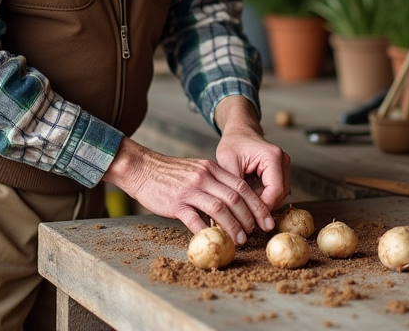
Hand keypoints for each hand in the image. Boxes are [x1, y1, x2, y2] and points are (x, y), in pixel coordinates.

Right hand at [102, 137, 272, 245]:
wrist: (142, 168)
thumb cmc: (170, 173)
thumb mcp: (197, 170)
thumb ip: (214, 182)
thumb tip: (234, 203)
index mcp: (211, 169)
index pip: (241, 186)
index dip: (257, 204)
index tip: (266, 219)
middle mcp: (204, 177)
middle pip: (235, 198)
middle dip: (250, 217)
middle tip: (256, 232)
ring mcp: (190, 190)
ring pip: (220, 209)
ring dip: (233, 226)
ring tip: (240, 240)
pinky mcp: (176, 203)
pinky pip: (194, 219)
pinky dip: (206, 231)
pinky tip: (213, 240)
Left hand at [213, 96, 291, 212]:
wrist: (240, 131)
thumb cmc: (233, 143)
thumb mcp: (227, 161)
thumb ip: (234, 185)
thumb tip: (234, 210)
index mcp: (272, 157)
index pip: (274, 191)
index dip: (262, 207)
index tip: (248, 218)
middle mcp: (283, 161)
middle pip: (279, 195)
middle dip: (263, 208)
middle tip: (246, 220)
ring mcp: (284, 166)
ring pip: (278, 195)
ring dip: (263, 203)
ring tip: (245, 210)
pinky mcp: (281, 172)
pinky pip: (275, 191)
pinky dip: (263, 197)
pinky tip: (249, 201)